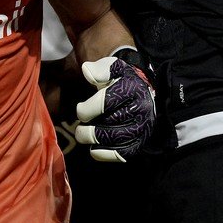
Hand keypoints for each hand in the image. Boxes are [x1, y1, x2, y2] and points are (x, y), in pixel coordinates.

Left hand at [75, 47, 155, 161]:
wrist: (142, 91)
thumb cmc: (120, 80)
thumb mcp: (112, 68)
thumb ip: (99, 69)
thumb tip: (86, 70)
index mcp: (132, 89)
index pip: (106, 103)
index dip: (87, 109)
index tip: (80, 109)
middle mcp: (141, 109)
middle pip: (110, 124)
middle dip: (88, 129)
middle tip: (79, 128)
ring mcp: (142, 127)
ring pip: (116, 140)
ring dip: (94, 140)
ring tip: (83, 135)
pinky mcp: (141, 141)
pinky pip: (123, 154)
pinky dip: (106, 154)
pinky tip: (94, 148)